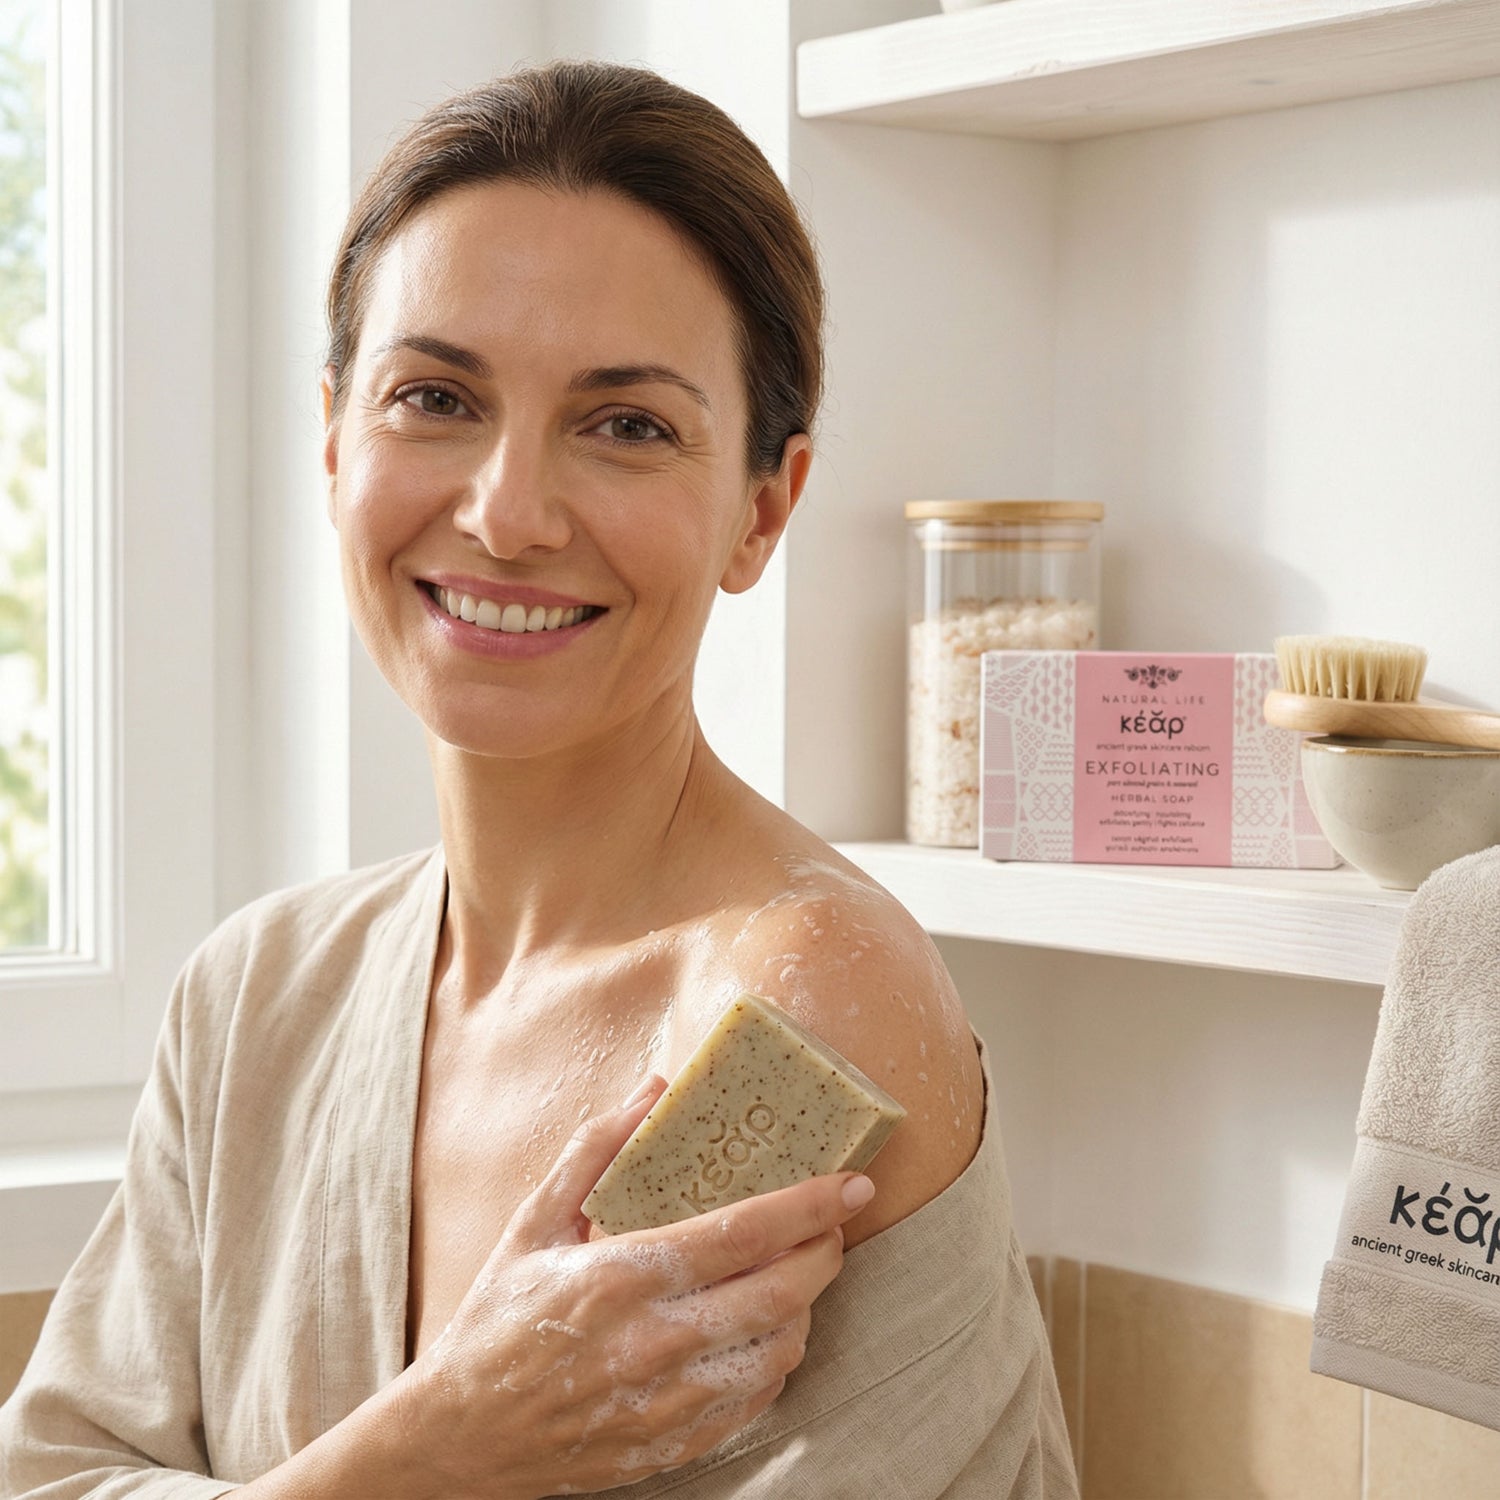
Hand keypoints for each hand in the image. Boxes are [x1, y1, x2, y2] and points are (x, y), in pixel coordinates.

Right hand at [395, 1078, 875, 1498]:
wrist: (462, 1437)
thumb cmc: (497, 1318)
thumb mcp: (534, 1222)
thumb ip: (595, 1150)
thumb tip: (654, 1089)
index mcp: (622, 1277)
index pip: (746, 1232)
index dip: (810, 1204)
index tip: (852, 1182)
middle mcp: (655, 1343)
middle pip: (782, 1293)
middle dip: (824, 1250)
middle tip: (831, 1221)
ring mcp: (669, 1402)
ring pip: (781, 1348)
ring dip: (806, 1304)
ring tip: (798, 1270)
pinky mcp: (675, 1444)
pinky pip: (757, 1399)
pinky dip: (777, 1357)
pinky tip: (765, 1328)